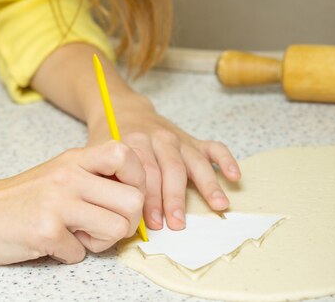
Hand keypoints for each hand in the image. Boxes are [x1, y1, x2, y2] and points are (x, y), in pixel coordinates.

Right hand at [0, 141, 144, 264]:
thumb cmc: (21, 198)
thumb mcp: (60, 174)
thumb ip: (94, 179)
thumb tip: (136, 198)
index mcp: (75, 159)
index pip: (126, 154)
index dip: (138, 180)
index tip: (126, 197)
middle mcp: (70, 175)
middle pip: (134, 200)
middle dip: (128, 222)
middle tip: (106, 226)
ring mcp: (58, 202)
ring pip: (117, 228)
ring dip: (102, 242)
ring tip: (78, 235)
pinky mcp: (46, 231)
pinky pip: (82, 253)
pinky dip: (70, 254)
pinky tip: (52, 243)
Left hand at [87, 93, 240, 231]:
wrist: (122, 111)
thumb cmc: (111, 141)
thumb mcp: (99, 155)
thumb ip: (107, 179)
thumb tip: (112, 214)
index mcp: (134, 141)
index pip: (145, 173)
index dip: (149, 199)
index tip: (154, 223)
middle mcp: (159, 138)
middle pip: (171, 169)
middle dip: (175, 198)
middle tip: (178, 223)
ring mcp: (178, 139)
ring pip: (194, 161)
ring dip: (208, 184)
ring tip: (219, 205)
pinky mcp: (191, 140)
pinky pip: (213, 148)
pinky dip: (225, 160)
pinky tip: (235, 176)